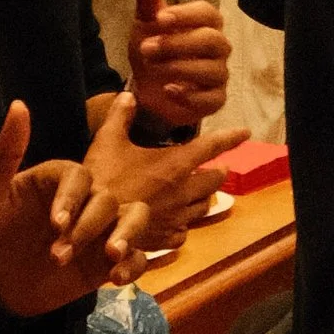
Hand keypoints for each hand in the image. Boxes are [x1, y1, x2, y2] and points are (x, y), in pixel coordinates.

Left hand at [0, 103, 136, 314]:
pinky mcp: (104, 263)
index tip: (55, 224)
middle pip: (108, 199)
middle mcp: (83, 202)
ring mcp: (97, 232)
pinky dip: (135, 265)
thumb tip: (19, 105)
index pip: (80, 176)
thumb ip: (5, 151)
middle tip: (57, 257)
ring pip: (134, 218)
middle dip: (89, 227)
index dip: (72, 198)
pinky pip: (136, 257)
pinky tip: (116, 279)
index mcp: (58, 180)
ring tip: (112, 258)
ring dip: (128, 235)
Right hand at [56, 89, 246, 261]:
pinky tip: (175, 220)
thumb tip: (128, 95)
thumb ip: (120, 116)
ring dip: (203, 196)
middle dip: (217, 172)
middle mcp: (182, 192)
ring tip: (198, 191)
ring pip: (203, 207)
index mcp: (174, 165)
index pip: (211, 147)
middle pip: (214, 180)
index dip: (230, 137)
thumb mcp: (107, 141)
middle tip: (216, 167)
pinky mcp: (164, 239)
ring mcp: (175, 218)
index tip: (245, 133)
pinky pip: (184, 231)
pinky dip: (183, 223)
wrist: (87, 225)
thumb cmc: (100, 180)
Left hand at [124, 0, 230, 130]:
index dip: (185, 15)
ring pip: (212, 69)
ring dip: (180, 68)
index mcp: (206, 23)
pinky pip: (212, 98)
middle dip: (178, 44)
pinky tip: (169, 90)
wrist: (147, 89)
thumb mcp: (145, 24)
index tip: (159, 19)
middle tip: (146, 48)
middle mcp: (218, 47)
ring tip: (153, 69)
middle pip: (212, 40)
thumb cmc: (153, 49)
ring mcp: (219, 74)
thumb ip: (148, 2)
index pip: (207, 13)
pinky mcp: (215, 100)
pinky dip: (190, 95)